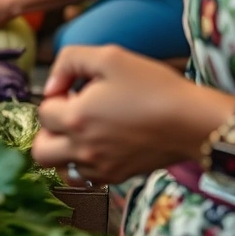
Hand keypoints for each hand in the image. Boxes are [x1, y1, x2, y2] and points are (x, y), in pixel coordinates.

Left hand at [32, 45, 199, 184]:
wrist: (194, 122)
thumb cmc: (154, 87)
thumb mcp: (110, 57)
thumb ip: (69, 62)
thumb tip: (51, 87)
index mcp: (75, 118)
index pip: (43, 113)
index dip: (56, 97)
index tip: (77, 90)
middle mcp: (82, 149)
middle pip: (40, 151)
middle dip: (48, 132)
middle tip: (69, 116)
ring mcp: (99, 167)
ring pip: (60, 169)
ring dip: (63, 151)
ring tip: (84, 132)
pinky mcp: (117, 177)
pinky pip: (85, 178)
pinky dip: (84, 165)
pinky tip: (100, 146)